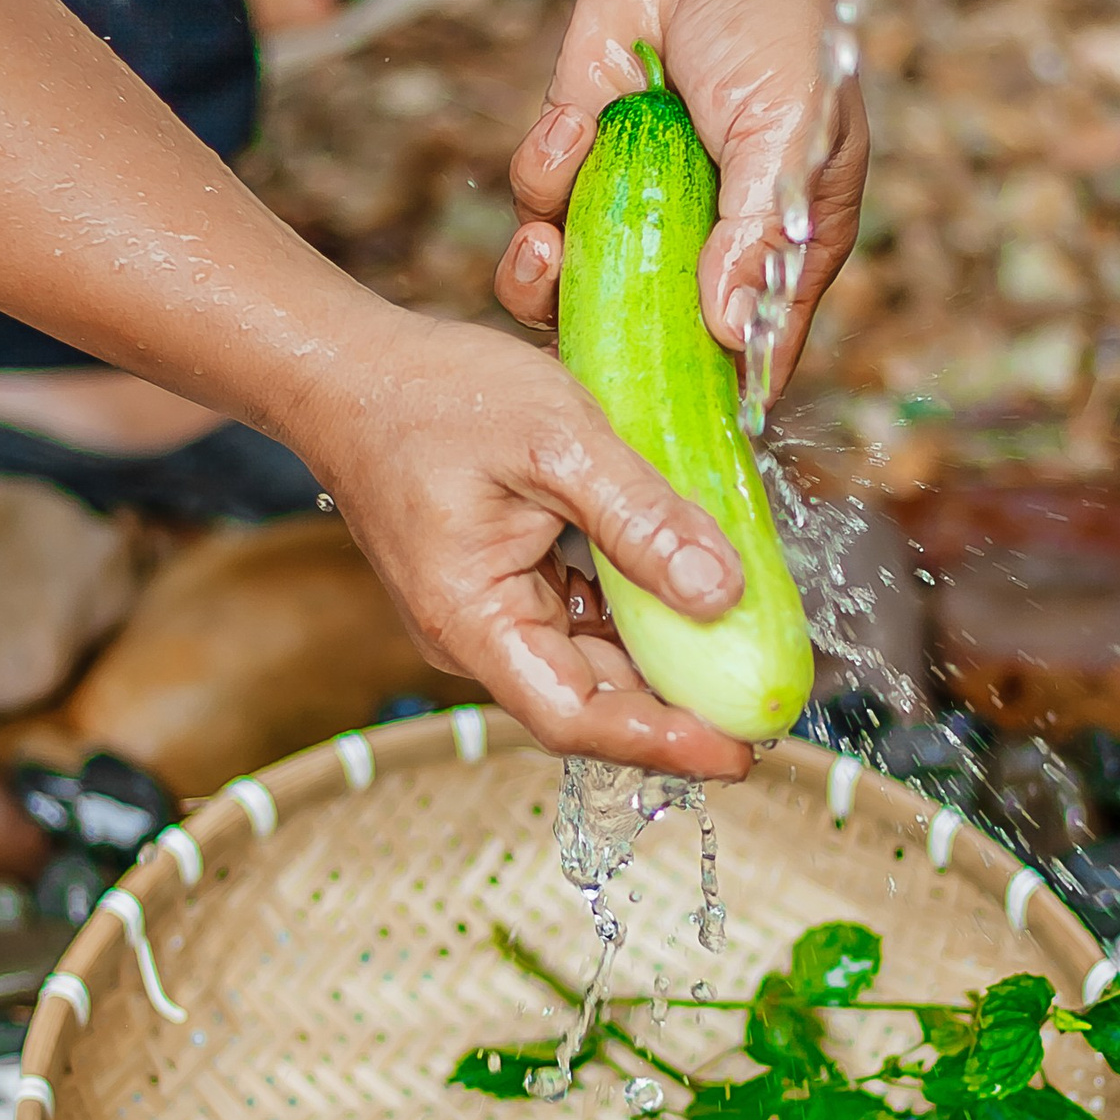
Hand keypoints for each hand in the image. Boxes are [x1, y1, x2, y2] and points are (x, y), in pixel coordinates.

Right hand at [298, 305, 757, 776]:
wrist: (348, 368)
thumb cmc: (430, 396)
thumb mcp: (555, 440)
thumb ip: (640, 517)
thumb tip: (723, 593)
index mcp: (474, 622)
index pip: (576, 719)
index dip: (662, 744)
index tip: (741, 751)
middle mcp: (479, 636)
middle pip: (595, 700)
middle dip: (682, 706)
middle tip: (771, 700)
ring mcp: (491, 613)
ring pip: (597, 660)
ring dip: (669, 657)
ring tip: (750, 651)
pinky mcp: (506, 584)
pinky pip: (584, 616)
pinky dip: (642, 610)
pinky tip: (697, 588)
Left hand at [495, 0, 867, 398]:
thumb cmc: (779, 36)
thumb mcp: (790, 133)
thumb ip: (758, 230)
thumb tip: (733, 331)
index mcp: (772, 259)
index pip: (745, 360)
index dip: (704, 401)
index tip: (653, 426)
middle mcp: (697, 253)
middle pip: (641, 345)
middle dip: (594, 343)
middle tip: (571, 318)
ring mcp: (630, 216)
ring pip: (568, 291)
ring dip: (543, 273)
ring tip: (545, 237)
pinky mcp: (576, 171)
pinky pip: (538, 207)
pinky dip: (544, 169)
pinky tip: (573, 121)